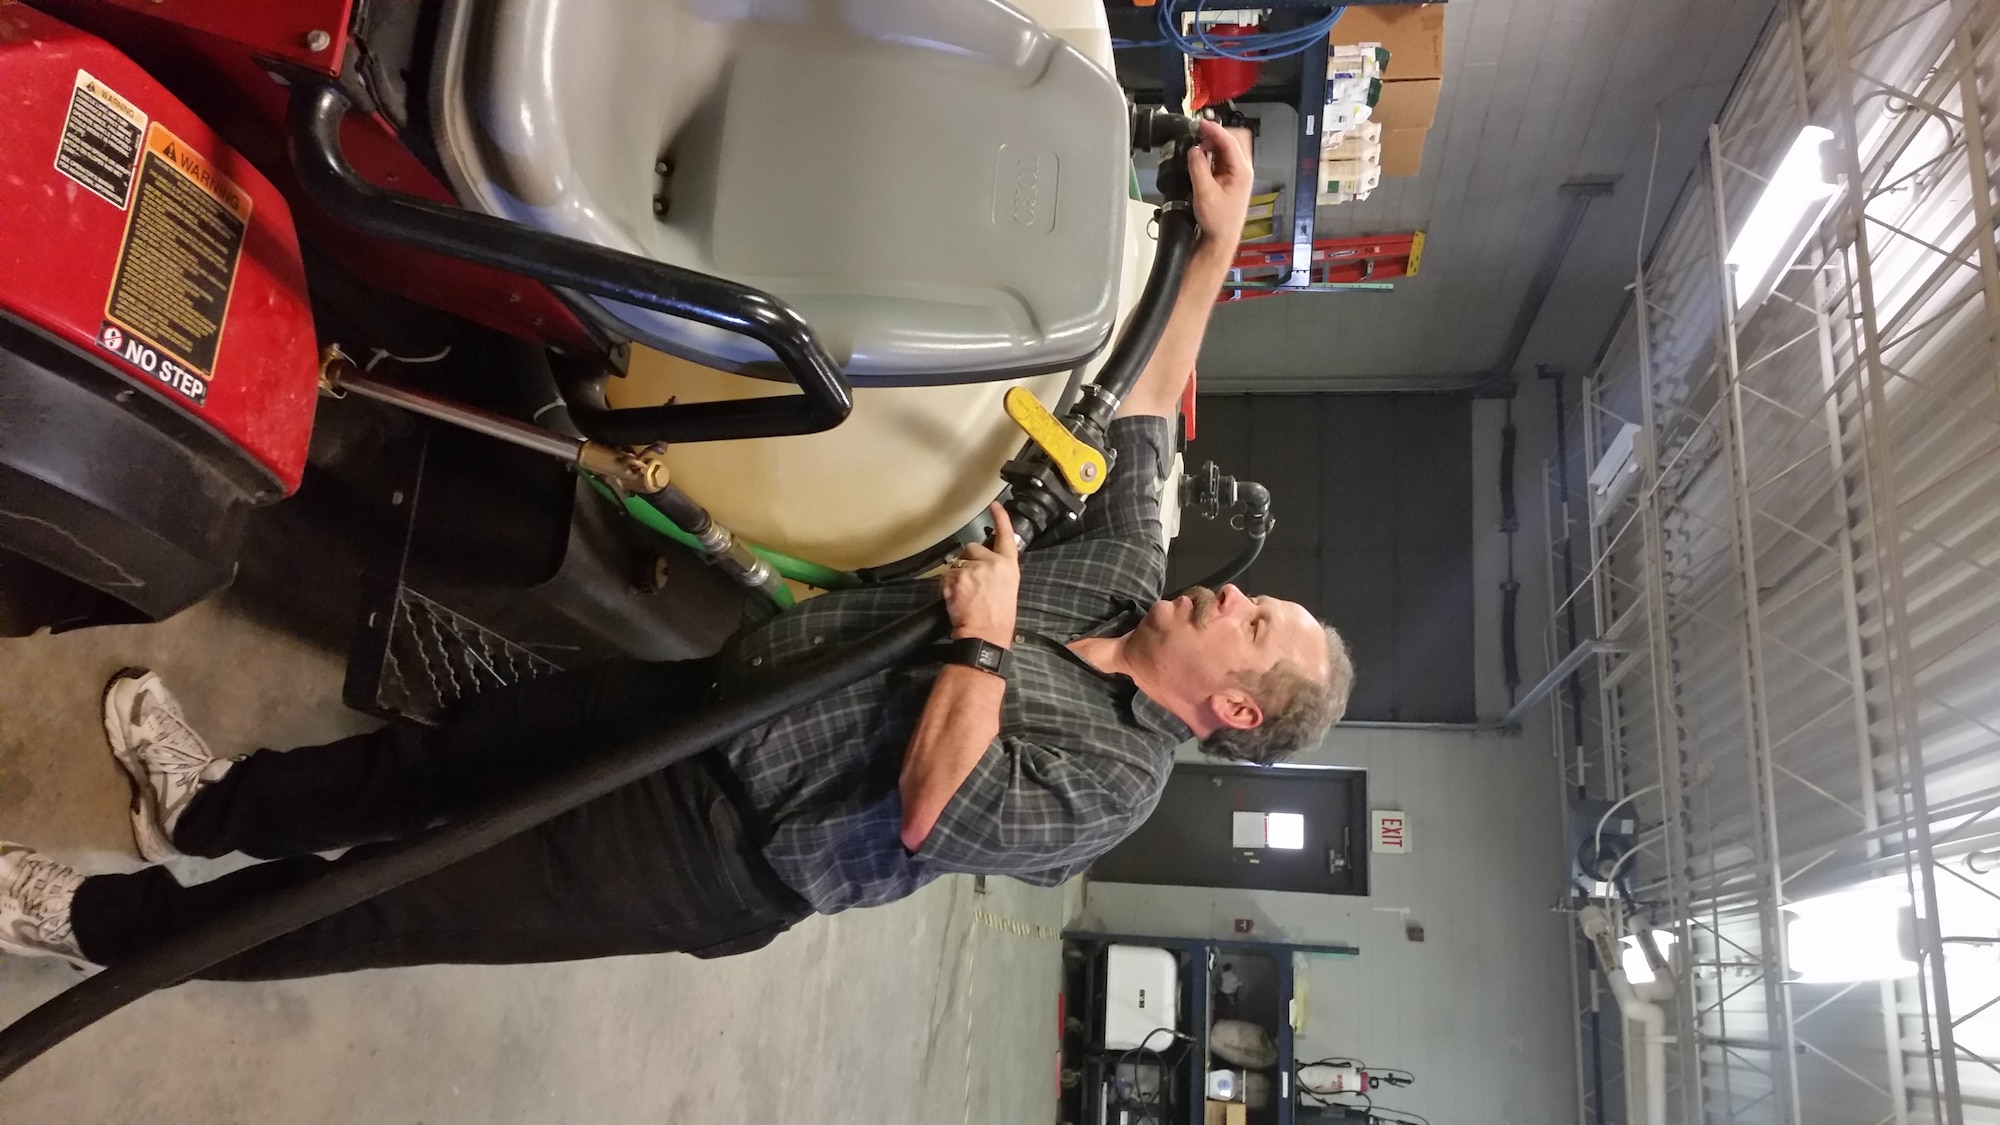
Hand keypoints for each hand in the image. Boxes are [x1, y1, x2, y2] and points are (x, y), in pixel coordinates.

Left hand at [941, 503, 1019, 646]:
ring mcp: (974, 569)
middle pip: (972, 548)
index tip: (995, 505)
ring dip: (956, 576)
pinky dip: (946, 586)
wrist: (986, 634)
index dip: (1001, 518)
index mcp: (1009, 566)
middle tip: (970, 583)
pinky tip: (956, 598)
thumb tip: (984, 562)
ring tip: (965, 595)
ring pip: (956, 563)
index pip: (1006, 536)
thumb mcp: (1008, 589)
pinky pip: (945, 575)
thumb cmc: (998, 617)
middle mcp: (992, 563)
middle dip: (967, 561)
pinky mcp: (958, 577)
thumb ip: (998, 570)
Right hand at [1188, 119, 1253, 251]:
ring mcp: (1237, 174)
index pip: (1230, 142)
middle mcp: (1242, 170)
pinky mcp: (1229, 179)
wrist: (1220, 238)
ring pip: (1226, 148)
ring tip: (1197, 147)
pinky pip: (1221, 158)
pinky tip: (1201, 157)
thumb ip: (1198, 167)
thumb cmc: (1218, 221)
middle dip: (1215, 135)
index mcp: (1242, 171)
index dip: (1214, 130)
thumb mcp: (1204, 192)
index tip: (1200, 123)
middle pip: (1232, 140)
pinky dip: (1211, 154)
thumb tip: (1193, 150)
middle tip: (1199, 134)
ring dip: (1212, 144)